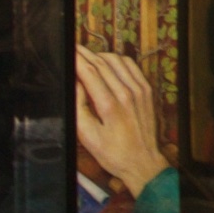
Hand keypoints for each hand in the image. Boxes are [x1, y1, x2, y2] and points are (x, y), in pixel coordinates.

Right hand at [76, 43, 169, 197]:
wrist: (142, 162)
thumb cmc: (113, 153)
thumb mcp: (87, 136)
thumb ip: (79, 106)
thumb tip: (75, 83)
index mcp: (110, 105)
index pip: (89, 71)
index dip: (76, 58)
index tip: (68, 51)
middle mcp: (126, 94)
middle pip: (101, 63)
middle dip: (85, 54)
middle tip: (74, 49)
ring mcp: (139, 91)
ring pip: (116, 61)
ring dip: (100, 55)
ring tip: (87, 58)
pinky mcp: (146, 91)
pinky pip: (131, 66)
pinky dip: (117, 60)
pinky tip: (108, 64)